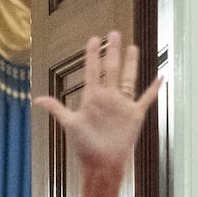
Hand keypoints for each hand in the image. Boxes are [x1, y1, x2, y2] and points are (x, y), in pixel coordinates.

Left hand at [32, 31, 161, 177]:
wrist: (101, 164)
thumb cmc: (84, 146)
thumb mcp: (70, 124)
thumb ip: (56, 108)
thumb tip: (37, 100)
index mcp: (92, 98)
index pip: (93, 70)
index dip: (93, 55)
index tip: (94, 38)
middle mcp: (108, 98)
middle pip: (111, 69)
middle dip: (112, 51)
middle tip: (113, 33)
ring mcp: (122, 105)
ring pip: (129, 78)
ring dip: (131, 63)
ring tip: (132, 47)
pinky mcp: (135, 114)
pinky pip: (146, 98)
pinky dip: (154, 88)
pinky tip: (160, 76)